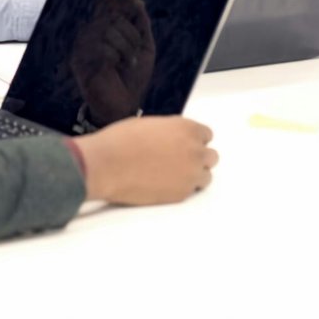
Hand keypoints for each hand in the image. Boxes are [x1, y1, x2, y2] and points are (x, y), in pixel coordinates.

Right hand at [67, 0, 156, 125]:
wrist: (124, 106)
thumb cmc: (133, 78)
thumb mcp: (144, 48)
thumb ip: (141, 25)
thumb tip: (138, 3)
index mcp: (104, 28)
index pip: (105, 1)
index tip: (139, 4)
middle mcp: (91, 34)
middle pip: (112, 16)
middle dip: (132, 34)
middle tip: (135, 52)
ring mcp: (83, 46)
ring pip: (107, 29)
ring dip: (126, 47)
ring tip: (128, 63)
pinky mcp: (79, 61)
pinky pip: (100, 47)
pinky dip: (116, 56)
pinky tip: (116, 68)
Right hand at [72, 116, 217, 203]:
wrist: (106, 165)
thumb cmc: (121, 141)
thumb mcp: (150, 124)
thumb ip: (170, 131)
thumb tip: (174, 138)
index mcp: (187, 129)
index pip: (206, 135)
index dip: (194, 140)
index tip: (185, 145)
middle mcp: (194, 151)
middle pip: (211, 157)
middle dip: (198, 158)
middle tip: (181, 161)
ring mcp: (190, 174)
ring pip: (206, 176)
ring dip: (194, 175)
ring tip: (175, 175)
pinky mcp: (181, 194)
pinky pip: (191, 191)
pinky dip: (182, 188)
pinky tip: (165, 184)